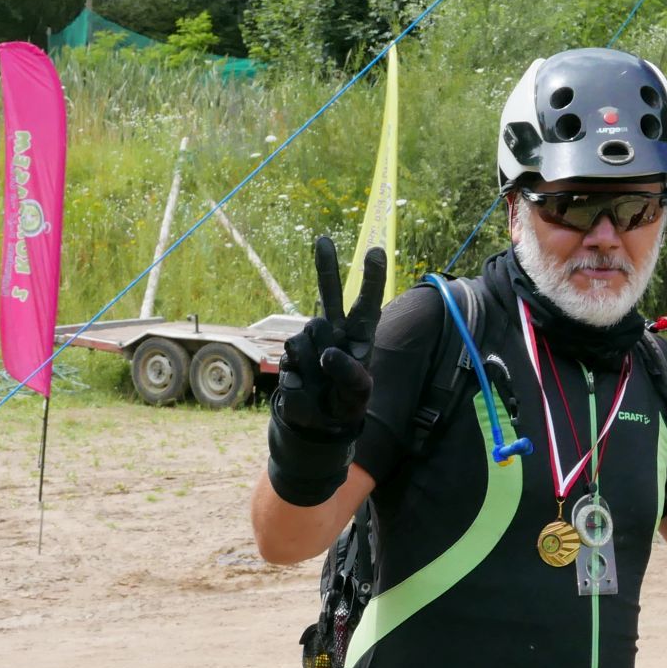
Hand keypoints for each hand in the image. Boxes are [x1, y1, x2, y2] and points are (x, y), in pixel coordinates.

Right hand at [264, 238, 386, 506]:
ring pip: (307, 334)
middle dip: (327, 266)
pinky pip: (292, 356)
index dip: (371, 278)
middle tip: (323, 239)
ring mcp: (310, 342)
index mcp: (360, 338)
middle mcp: (335, 333)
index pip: (368, 304)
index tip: (376, 250)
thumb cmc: (345, 409)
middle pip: (329, 294)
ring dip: (313, 359)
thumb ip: (350, 372)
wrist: (314, 428)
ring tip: (320, 382)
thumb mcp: (359, 395)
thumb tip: (328, 351)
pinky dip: (298, 372)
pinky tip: (304, 385)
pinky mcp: (291, 355)